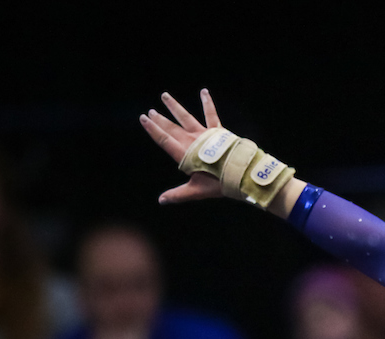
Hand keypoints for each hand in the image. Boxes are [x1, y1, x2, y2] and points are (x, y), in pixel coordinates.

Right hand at [139, 89, 224, 204]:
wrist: (241, 175)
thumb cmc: (219, 184)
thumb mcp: (196, 190)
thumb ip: (178, 194)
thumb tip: (161, 201)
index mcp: (184, 155)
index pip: (164, 140)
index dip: (153, 129)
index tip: (143, 118)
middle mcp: (192, 141)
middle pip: (172, 128)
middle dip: (160, 120)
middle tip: (151, 111)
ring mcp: (205, 135)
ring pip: (186, 117)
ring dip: (175, 107)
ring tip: (165, 96)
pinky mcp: (218, 132)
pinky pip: (211, 114)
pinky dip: (207, 103)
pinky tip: (204, 91)